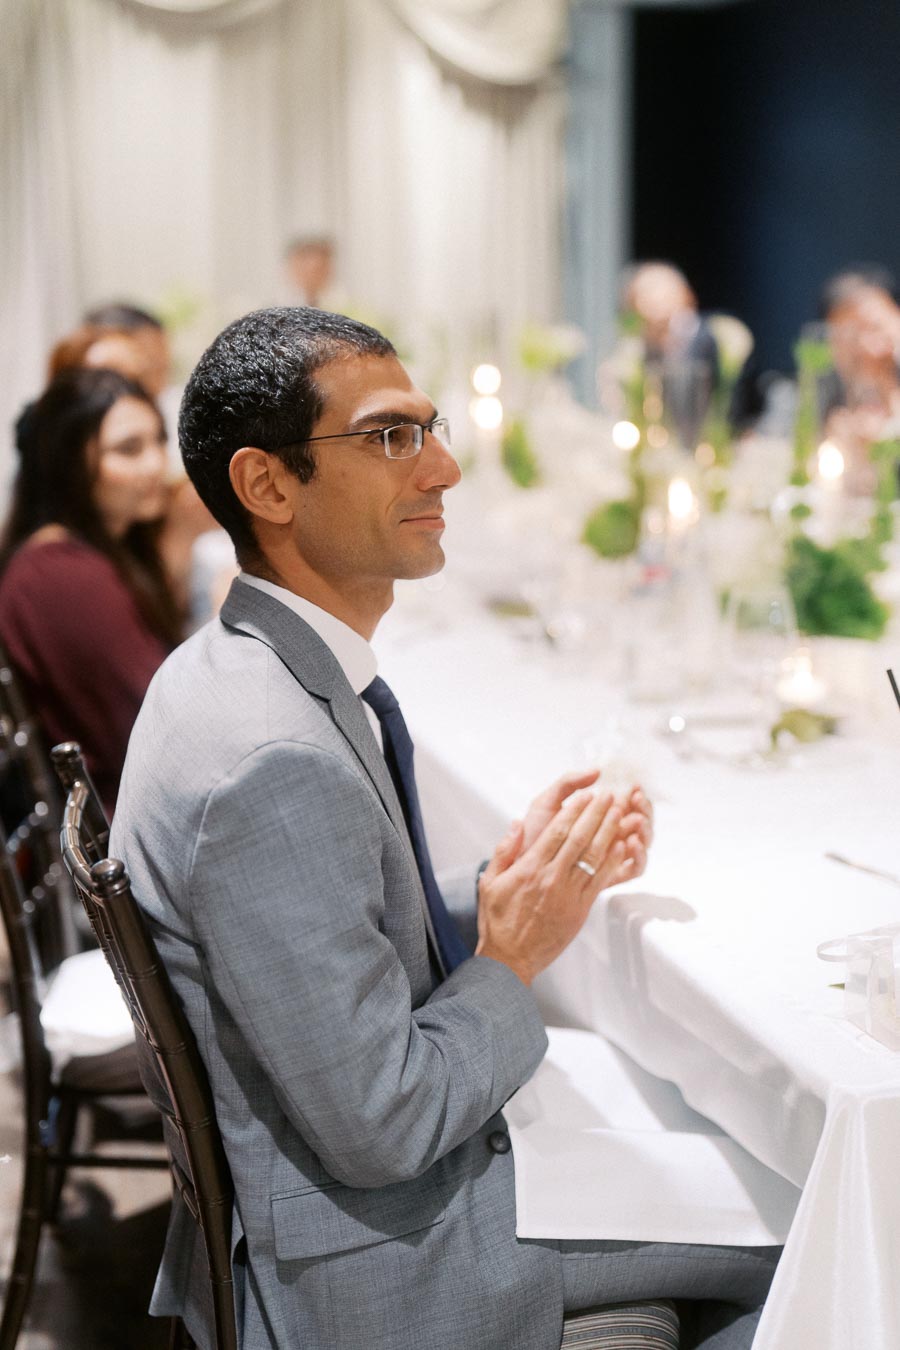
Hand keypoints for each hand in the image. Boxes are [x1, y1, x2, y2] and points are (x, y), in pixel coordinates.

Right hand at [475, 788, 624, 985]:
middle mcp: (551, 879)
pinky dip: (612, 862)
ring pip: (594, 857)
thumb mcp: (489, 882)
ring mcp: (568, 895)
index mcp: (529, 869)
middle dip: (597, 814)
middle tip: (609, 796)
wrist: (509, 960)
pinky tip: (620, 846)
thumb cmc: (497, 921)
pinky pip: (600, 881)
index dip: (575, 811)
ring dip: (609, 833)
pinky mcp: (580, 910)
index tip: (586, 795)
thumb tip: (517, 824)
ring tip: (619, 814)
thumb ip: (503, 851)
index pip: (556, 832)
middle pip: (580, 839)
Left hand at [522, 772, 652, 886]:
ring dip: (646, 830)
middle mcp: (609, 836)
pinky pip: (635, 869)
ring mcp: (611, 857)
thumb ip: (568, 782)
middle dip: (644, 810)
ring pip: (642, 843)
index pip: (627, 804)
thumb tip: (597, 771)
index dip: (635, 795)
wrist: (519, 864)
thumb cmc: (532, 833)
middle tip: (637, 801)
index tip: (634, 787)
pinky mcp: (609, 877)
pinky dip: (639, 855)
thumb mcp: (547, 801)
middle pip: (640, 823)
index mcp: (598, 817)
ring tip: (636, 820)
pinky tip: (630, 843)